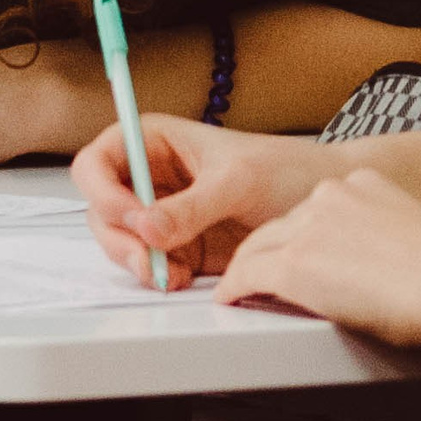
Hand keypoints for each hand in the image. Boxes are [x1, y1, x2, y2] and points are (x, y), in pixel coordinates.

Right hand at [73, 116, 322, 290]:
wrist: (321, 201)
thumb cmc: (287, 169)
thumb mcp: (238, 182)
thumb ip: (192, 206)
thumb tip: (148, 226)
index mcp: (155, 141)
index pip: (99, 161)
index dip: (103, 189)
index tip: (129, 215)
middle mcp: (152, 177)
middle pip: (102, 209)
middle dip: (119, 237)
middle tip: (147, 258)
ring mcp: (163, 215)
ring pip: (121, 242)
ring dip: (137, 262)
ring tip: (169, 273)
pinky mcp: (179, 247)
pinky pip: (149, 265)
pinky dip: (157, 276)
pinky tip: (181, 279)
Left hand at [212, 168, 420, 349]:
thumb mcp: (410, 233)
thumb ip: (381, 237)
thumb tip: (375, 264)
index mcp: (362, 184)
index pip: (313, 208)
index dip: (300, 234)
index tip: (299, 249)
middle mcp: (330, 196)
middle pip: (280, 225)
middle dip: (267, 250)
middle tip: (255, 272)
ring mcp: (308, 228)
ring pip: (258, 247)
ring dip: (247, 269)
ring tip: (239, 287)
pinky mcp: (293, 265)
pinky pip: (247, 275)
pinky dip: (235, 289)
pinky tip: (230, 299)